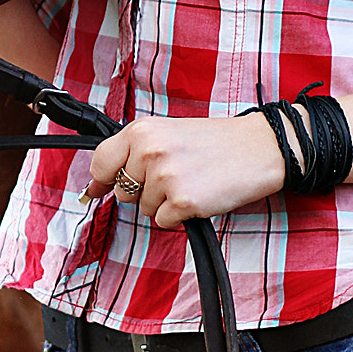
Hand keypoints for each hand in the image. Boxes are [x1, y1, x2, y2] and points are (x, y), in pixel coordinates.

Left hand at [83, 111, 285, 229]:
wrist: (258, 148)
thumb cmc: (213, 142)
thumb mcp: (166, 134)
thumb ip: (131, 154)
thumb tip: (94, 186)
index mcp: (142, 130)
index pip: (101, 162)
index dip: (102, 179)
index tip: (99, 187)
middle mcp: (149, 151)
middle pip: (123, 191)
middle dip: (143, 190)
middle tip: (174, 173)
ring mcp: (165, 177)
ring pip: (144, 208)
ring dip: (164, 202)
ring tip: (190, 179)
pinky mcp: (183, 202)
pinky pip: (163, 221)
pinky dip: (178, 215)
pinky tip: (198, 194)